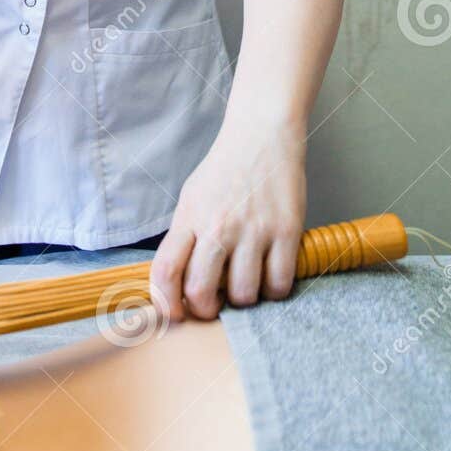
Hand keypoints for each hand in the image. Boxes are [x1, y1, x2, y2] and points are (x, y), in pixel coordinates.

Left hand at [148, 117, 307, 321]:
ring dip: (244, 301)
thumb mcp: (191, 198)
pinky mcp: (286, 231)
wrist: (262, 136)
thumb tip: (177, 281)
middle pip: (200, 290)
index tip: (177, 314)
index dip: (167, 303)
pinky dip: (275, 291)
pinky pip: (279, 282)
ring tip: (247, 286)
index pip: (165, 271)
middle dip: (206, 310)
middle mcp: (217, 226)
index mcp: (189, 218)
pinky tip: (271, 278)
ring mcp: (253, 230)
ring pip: (243, 294)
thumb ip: (185, 237)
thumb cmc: (225, 170)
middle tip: (215, 306)